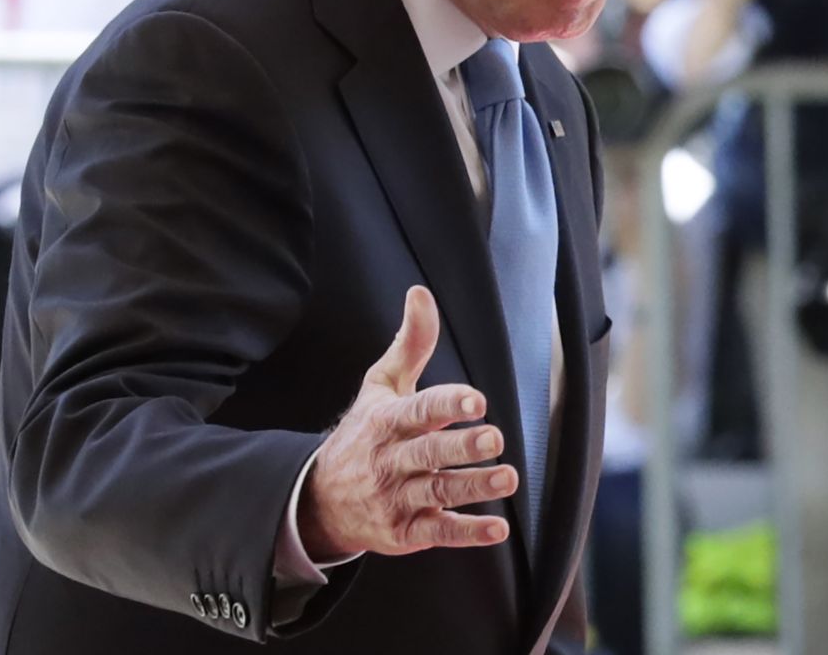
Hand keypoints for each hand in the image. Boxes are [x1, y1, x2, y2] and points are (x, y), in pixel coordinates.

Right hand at [298, 286, 517, 559]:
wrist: (319, 500)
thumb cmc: (364, 433)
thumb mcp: (380, 386)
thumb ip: (410, 344)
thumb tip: (421, 293)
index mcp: (387, 422)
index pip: (418, 411)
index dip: (447, 405)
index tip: (476, 401)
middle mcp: (391, 461)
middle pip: (429, 454)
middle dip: (462, 448)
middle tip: (495, 439)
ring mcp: (397, 498)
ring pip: (438, 494)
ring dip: (474, 488)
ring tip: (508, 479)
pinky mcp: (405, 531)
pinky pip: (438, 533)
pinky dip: (468, 533)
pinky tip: (497, 528)